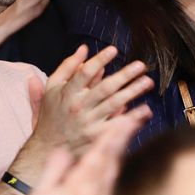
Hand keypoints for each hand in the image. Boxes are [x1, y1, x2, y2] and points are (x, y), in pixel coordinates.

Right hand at [31, 46, 152, 156]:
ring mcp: (88, 123)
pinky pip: (117, 125)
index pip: (85, 73)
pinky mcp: (96, 137)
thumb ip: (67, 67)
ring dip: (132, 92)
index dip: (99, 60)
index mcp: (67, 93)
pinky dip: (132, 118)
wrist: (47, 147)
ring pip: (114, 104)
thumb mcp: (52, 87)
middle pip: (105, 88)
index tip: (114, 49)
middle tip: (141, 65)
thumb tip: (84, 48)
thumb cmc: (52, 113)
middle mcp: (79, 107)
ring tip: (148, 82)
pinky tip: (146, 109)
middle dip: (124, 75)